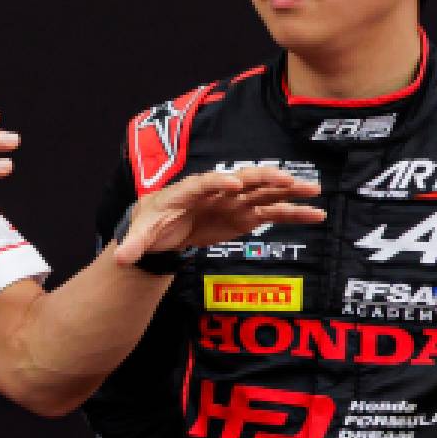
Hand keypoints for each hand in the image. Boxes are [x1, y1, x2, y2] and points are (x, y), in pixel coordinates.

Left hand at [114, 165, 325, 263]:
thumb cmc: (151, 223)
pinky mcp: (245, 215)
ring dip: (288, 192)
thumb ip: (134, 245)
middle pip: (242, 180)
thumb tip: (122, 259)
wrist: (162, 225)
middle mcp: (216, 190)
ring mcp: (234, 201)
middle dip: (263, 178)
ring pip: (263, 193)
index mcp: (188, 190)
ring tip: (314, 193)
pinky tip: (315, 215)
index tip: (232, 184)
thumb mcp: (140, 234)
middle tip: (286, 179)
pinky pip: (272, 212)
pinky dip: (292, 213)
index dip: (218, 182)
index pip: (204, 182)